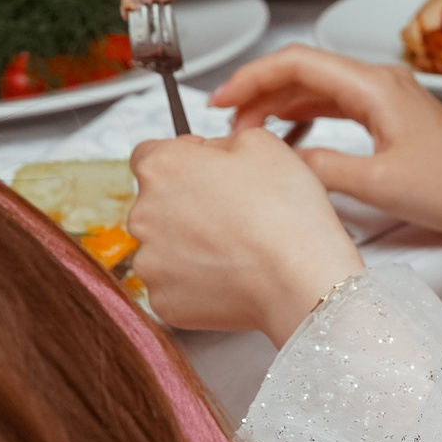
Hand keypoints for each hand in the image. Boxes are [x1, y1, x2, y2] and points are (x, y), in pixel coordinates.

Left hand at [129, 127, 363, 344]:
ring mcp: (148, 262)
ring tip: (236, 245)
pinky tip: (231, 272)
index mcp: (161, 168)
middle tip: (233, 210)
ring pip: (164, 245)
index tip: (208, 170)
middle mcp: (142, 214)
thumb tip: (207, 153)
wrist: (299, 277)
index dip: (183, 158)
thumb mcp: (262, 143)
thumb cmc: (284, 209)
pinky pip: (175, 283)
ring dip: (190, 242)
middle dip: (187, 202)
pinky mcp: (162, 300)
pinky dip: (197, 278)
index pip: (148, 153)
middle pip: (156, 202)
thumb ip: (220, 140)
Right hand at [211, 45, 441, 249]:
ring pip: (319, 84)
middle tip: (225, 117)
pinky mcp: (392, 114)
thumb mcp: (375, 183)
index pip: (300, 62)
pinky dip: (305, 110)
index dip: (253, 76)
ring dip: (279, 100)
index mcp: (377, 86)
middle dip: (259, 88)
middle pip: (305, 68)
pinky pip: (337, 101)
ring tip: (247, 128)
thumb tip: (280, 160)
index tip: (221, 99)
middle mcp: (382, 81)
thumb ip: (320, 167)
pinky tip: (287, 128)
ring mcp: (389, 96)